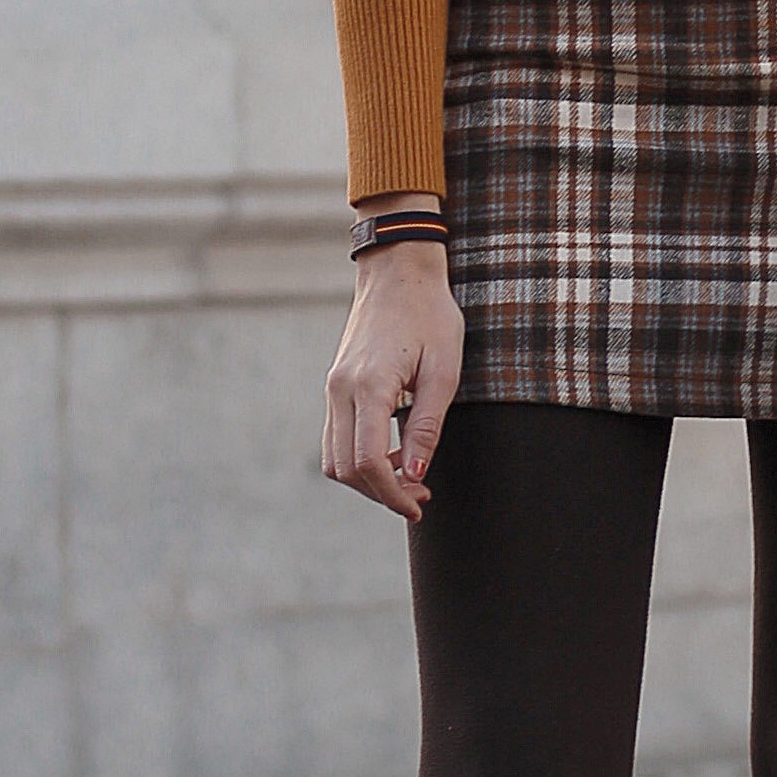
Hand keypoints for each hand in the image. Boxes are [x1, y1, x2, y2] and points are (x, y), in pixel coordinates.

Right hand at [322, 243, 465, 522]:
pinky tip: (395, 452)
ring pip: (334, 457)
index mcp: (369, 386)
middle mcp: (341, 390)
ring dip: (367, 478)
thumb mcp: (443, 371)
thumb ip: (427, 426)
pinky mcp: (335, 384)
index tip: (418, 505)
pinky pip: (337, 435)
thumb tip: (416, 476)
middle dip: (381, 492)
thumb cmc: (430, 315)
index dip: (392, 494)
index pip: (369, 463)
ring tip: (409, 476)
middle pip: (345, 468)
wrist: (398, 271)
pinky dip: (359, 455)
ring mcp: (333, 387)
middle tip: (420, 496)